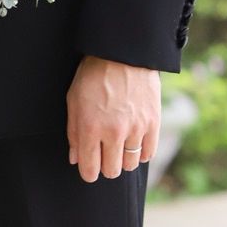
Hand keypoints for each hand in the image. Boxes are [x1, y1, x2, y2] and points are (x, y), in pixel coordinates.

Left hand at [66, 55, 159, 182]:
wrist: (122, 53)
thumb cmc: (93, 76)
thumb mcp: (73, 100)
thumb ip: (73, 132)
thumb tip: (76, 159)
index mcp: (90, 127)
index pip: (90, 170)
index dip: (88, 172)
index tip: (89, 168)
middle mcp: (113, 132)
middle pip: (112, 171)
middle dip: (105, 166)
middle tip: (104, 153)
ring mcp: (135, 128)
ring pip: (130, 165)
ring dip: (123, 158)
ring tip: (119, 143)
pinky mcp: (153, 123)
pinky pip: (148, 153)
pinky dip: (140, 152)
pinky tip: (134, 140)